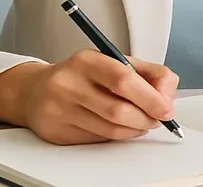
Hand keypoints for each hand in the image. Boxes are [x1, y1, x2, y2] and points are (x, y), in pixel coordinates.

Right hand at [18, 50, 178, 144]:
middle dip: (146, 118)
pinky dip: (116, 137)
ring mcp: (59, 110)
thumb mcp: (111, 61)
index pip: (123, 79)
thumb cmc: (81, 75)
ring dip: (135, 130)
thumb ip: (146, 73)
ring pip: (110, 130)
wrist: (34, 91)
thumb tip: (168, 95)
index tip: (166, 108)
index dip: (150, 97)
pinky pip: (97, 141)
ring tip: (141, 122)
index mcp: (86, 60)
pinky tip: (118, 127)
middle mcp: (68, 84)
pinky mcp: (56, 133)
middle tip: (157, 118)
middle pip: (118, 110)